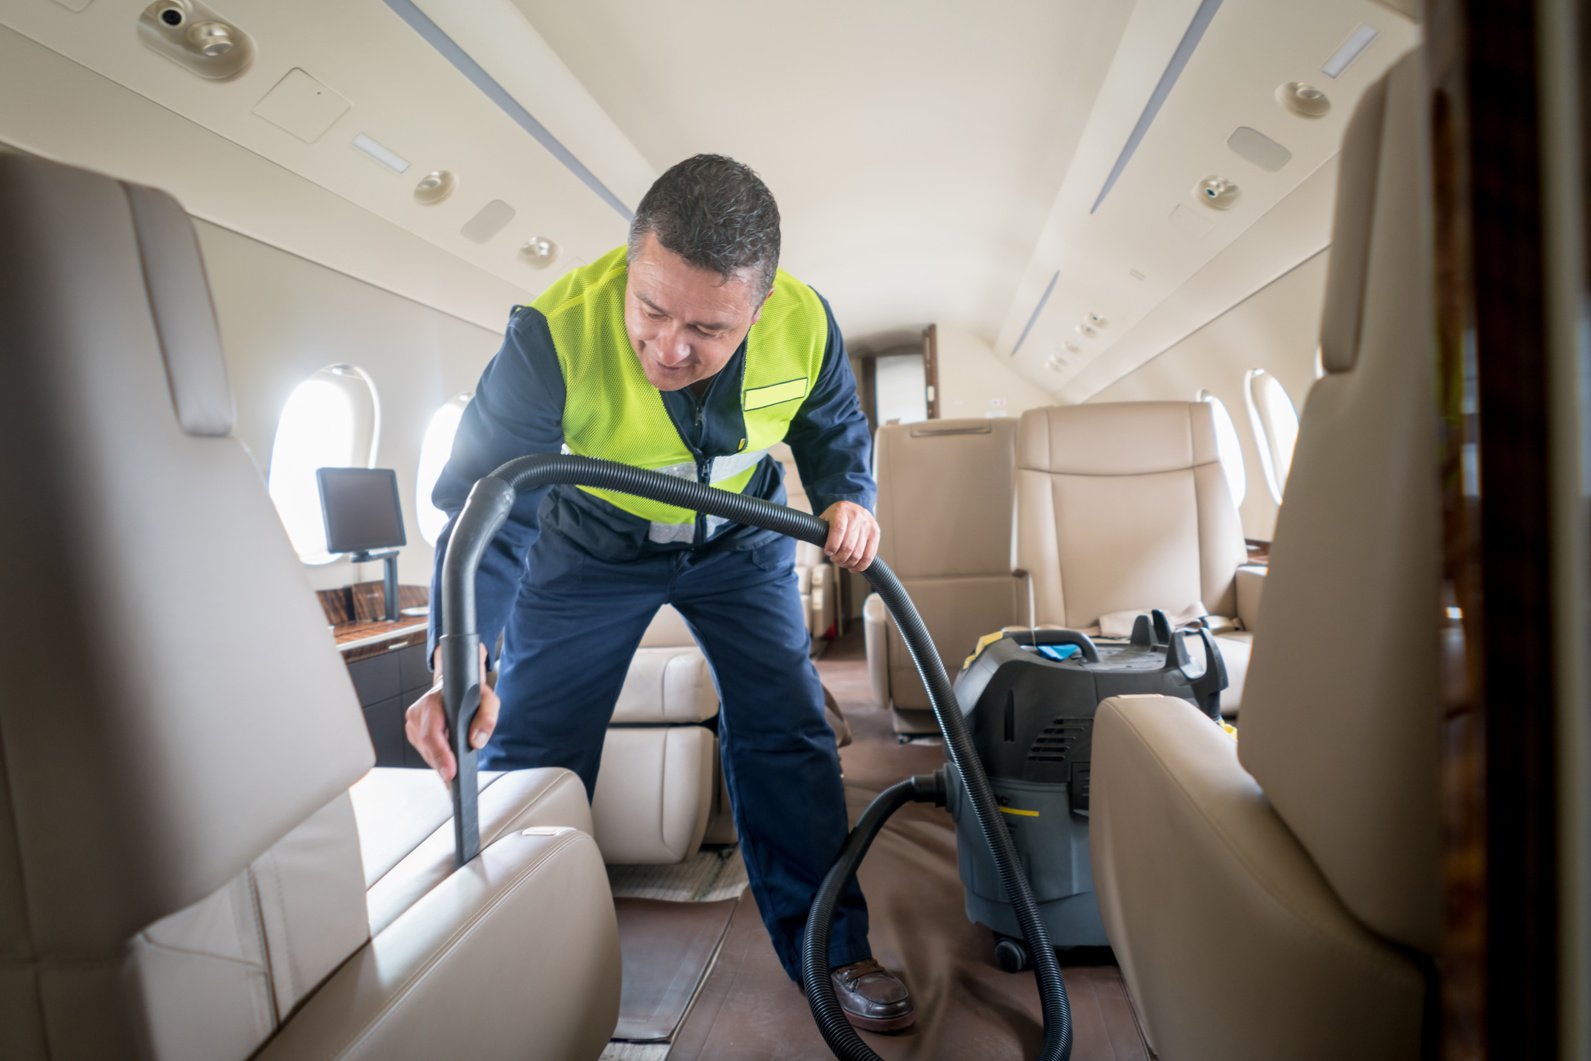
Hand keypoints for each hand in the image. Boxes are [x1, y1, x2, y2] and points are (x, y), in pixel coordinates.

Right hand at [405, 643, 498, 783]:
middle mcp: (418, 712)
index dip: (440, 755)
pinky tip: (447, 755)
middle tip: (457, 776)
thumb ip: (487, 718)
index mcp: (433, 702)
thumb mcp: (488, 699)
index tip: (450, 772)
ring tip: (454, 763)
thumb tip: (476, 741)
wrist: (455, 685)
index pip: (431, 734)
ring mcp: (413, 722)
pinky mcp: (413, 731)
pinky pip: (424, 751)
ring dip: (440, 761)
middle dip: (443, 763)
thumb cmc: (469, 692)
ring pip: (425, 752)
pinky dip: (436, 757)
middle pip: (427, 748)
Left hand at [818, 500, 880, 571]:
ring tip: (842, 563)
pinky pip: (870, 555)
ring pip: (858, 553)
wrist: (853, 508)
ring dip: (848, 563)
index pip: (838, 530)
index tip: (828, 552)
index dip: (832, 546)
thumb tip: (799, 535)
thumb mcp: (824, 519)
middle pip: (848, 546)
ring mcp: (868, 524)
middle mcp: (857, 516)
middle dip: (839, 558)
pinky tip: (853, 567)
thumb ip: (817, 529)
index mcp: (841, 510)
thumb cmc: (835, 517)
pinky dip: (861, 565)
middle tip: (834, 560)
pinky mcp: (876, 533)